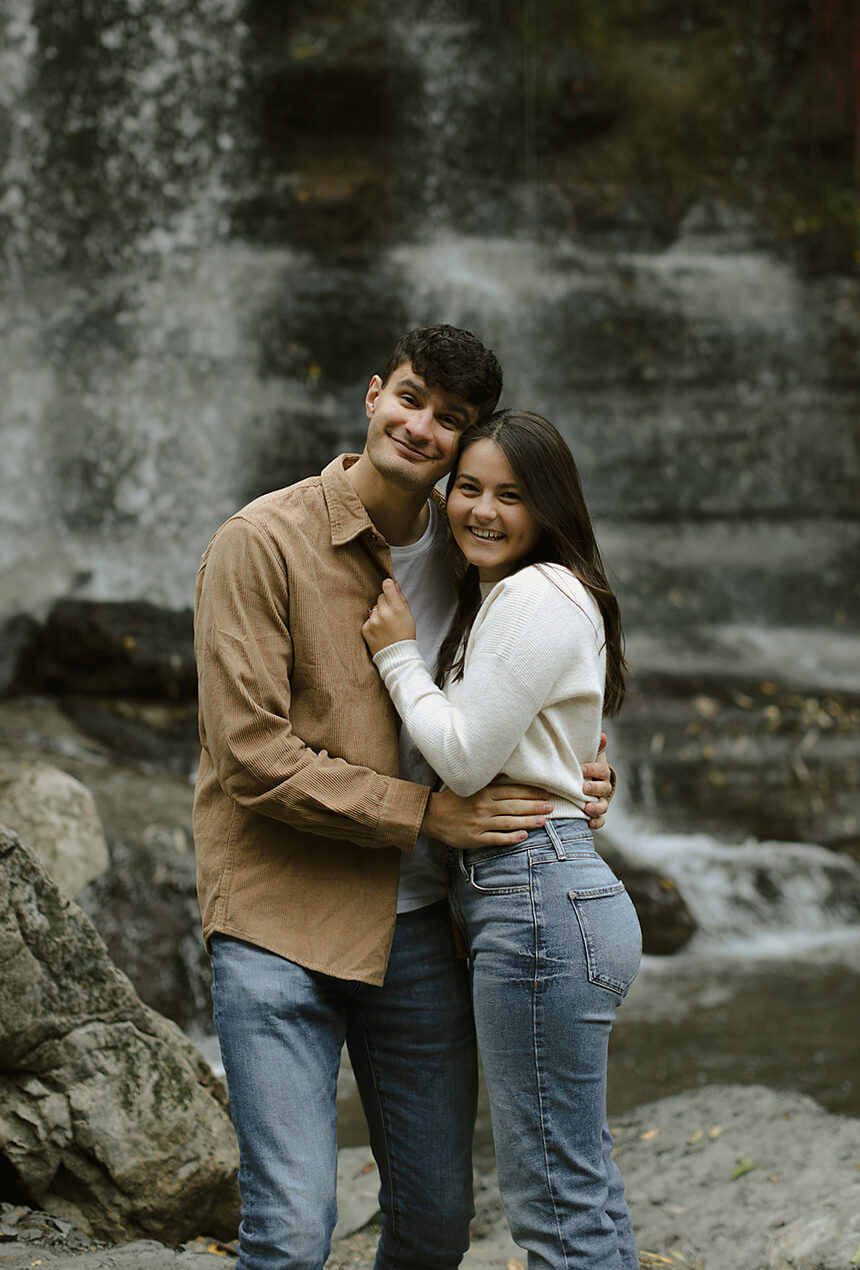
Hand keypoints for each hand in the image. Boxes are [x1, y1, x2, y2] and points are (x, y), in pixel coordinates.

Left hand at [362, 578, 416, 654]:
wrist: (397, 656)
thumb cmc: (405, 635)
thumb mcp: (408, 615)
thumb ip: (401, 598)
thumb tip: (394, 584)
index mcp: (397, 609)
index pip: (387, 587)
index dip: (388, 586)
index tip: (389, 587)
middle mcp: (384, 613)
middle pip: (380, 597)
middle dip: (385, 603)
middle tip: (391, 615)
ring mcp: (373, 621)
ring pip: (374, 608)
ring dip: (378, 613)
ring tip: (386, 625)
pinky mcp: (365, 628)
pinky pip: (368, 619)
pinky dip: (373, 623)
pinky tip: (380, 631)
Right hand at [421, 784, 553, 848]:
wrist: (432, 816)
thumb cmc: (454, 799)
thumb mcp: (471, 784)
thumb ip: (489, 779)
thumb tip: (508, 769)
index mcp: (484, 792)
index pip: (512, 791)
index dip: (530, 792)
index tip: (545, 793)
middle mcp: (483, 806)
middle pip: (514, 806)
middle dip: (534, 806)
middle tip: (551, 807)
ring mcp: (479, 823)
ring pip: (508, 822)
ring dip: (527, 822)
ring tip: (544, 821)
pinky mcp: (475, 838)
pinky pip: (496, 838)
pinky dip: (510, 838)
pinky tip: (524, 837)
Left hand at [581, 732, 615, 829]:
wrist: (587, 780)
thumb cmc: (585, 765)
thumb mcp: (589, 754)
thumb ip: (595, 746)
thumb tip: (602, 735)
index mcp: (602, 772)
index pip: (601, 770)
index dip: (593, 769)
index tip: (581, 768)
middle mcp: (603, 787)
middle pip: (603, 789)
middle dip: (594, 789)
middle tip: (583, 788)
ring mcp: (601, 801)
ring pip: (603, 806)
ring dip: (596, 807)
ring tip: (587, 808)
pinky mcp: (597, 813)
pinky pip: (600, 820)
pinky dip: (597, 822)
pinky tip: (590, 823)